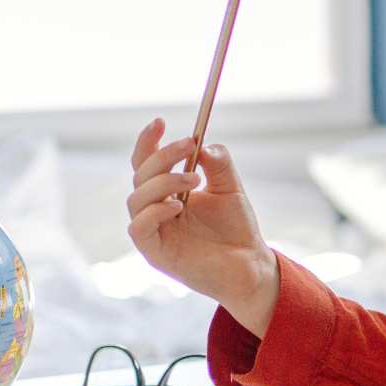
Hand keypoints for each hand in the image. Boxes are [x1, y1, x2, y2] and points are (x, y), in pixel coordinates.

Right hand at [126, 119, 279, 334]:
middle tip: (189, 145)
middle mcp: (155, 209)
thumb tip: (203, 145)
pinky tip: (178, 205)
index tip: (160, 122)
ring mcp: (153, 231)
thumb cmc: (236, 228)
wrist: (249, 264)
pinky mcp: (155, 253)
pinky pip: (139, 227)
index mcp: (168, 192)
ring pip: (136, 198)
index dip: (147, 142)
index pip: (146, 163)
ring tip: (194, 179)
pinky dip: (155, 211)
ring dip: (163, 181)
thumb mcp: (230, 187)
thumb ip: (218, 163)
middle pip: (140, 175)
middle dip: (162, 155)